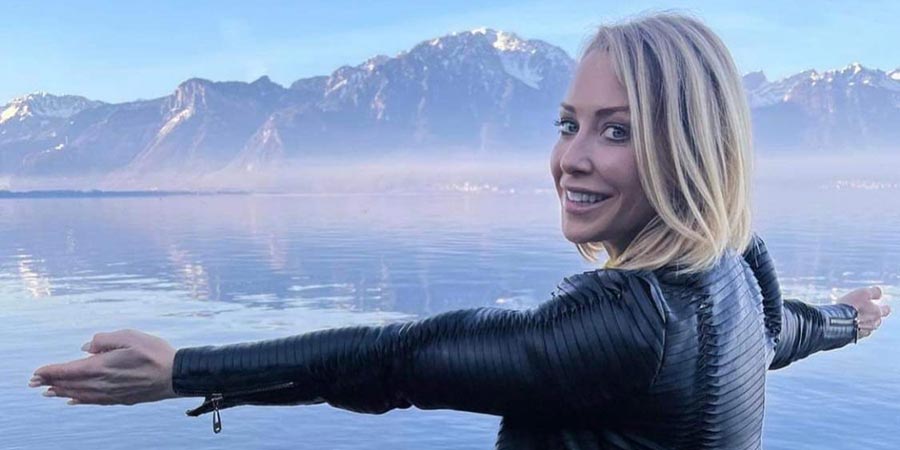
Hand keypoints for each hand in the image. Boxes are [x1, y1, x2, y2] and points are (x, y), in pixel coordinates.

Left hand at [29, 329, 177, 404]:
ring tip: (49, 392)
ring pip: (80, 394)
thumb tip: (86, 347)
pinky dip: (79, 400)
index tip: (37, 372)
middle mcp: (103, 383)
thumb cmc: (155, 353)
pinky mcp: (121, 398)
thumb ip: (105, 339)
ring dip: (62, 392)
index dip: (51, 371)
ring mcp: (111, 393)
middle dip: (51, 382)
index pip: (69, 370)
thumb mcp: (131, 336)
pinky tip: (74, 401)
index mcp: (103, 366)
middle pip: (71, 384)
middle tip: (34, 382)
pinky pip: (93, 401)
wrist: (175, 375)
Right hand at [836, 286, 890, 339]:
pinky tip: (846, 325)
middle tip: (864, 312)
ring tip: (853, 318)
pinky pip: (856, 333)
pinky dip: (853, 329)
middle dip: (872, 317)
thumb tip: (879, 292)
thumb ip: (873, 292)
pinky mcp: (852, 338)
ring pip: (867, 328)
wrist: (835, 322)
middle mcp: (873, 324)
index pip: (886, 310)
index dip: (883, 307)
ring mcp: (863, 333)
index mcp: (877, 313)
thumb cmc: (850, 307)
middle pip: (877, 321)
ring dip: (863, 324)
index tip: (880, 305)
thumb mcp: (863, 293)